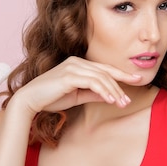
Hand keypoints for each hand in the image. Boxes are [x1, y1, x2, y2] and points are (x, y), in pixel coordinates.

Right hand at [10, 56, 142, 114]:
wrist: (30, 101)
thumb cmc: (51, 98)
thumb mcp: (77, 96)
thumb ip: (93, 94)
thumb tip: (110, 96)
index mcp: (79, 64)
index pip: (104, 69)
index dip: (122, 75)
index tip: (137, 80)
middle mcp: (77, 62)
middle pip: (105, 73)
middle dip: (120, 86)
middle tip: (129, 100)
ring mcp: (73, 67)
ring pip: (101, 78)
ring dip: (114, 91)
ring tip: (122, 103)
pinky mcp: (69, 75)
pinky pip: (93, 83)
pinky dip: (104, 91)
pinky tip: (110, 100)